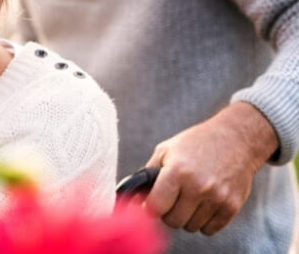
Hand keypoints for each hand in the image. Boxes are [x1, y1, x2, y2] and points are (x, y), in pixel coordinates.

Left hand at [144, 102, 278, 234]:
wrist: (237, 139)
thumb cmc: (196, 144)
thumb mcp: (166, 150)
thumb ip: (147, 174)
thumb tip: (131, 198)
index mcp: (177, 171)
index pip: (155, 207)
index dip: (149, 208)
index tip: (150, 204)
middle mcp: (198, 186)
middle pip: (173, 221)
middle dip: (168, 213)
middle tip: (171, 201)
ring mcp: (217, 197)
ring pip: (191, 227)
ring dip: (187, 217)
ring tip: (189, 199)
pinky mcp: (232, 205)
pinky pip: (209, 230)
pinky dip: (204, 222)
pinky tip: (204, 205)